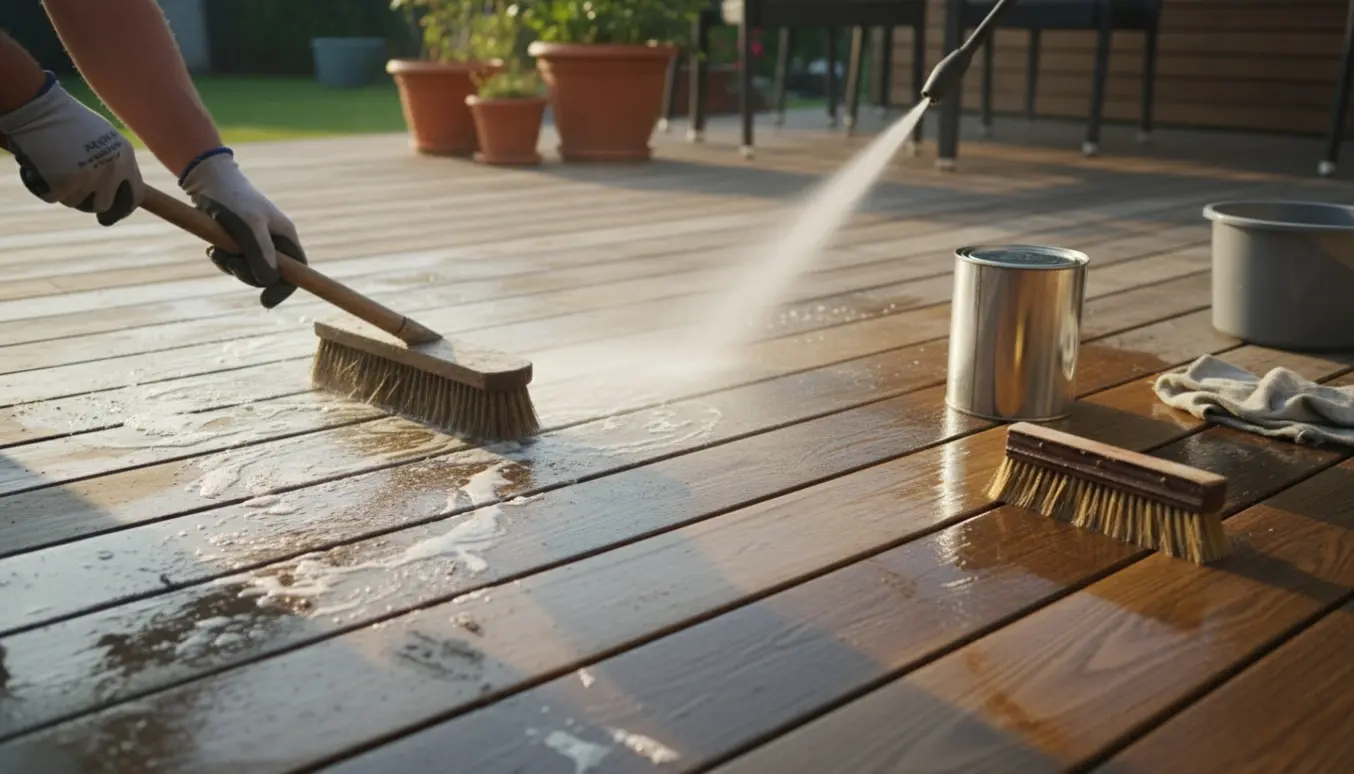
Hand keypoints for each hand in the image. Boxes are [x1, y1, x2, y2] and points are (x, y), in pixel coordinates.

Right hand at [0, 73, 142, 225]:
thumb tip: (115, 195)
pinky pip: (51, 197)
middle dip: (86, 201)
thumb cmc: (67, 121)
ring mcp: (88, 179)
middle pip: (102, 205)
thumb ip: (113, 166)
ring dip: (63, 190)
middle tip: (70, 186)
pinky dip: (40, 185)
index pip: (133, 197)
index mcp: (125, 159)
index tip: (107, 219)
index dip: (120, 210)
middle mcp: (111, 172)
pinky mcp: (63, 184)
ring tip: (53, 162)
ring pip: (75, 202)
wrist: (39, 108)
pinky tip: (37, 163)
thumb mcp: (102, 139)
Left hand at [179, 150, 306, 308]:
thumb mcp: (248, 228)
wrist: (206, 178)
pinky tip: (212, 248)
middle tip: (230, 262)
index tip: (265, 301)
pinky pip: (234, 261)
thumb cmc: (231, 200)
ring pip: (249, 269)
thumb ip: (260, 256)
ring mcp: (256, 240)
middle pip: (270, 274)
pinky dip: (223, 259)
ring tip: (216, 251)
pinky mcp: (238, 239)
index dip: (285, 288)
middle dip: (247, 274)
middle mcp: (274, 239)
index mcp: (285, 235)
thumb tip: (269, 282)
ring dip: (231, 266)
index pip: (297, 271)